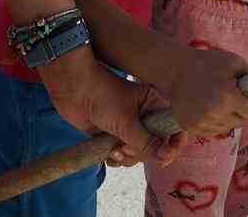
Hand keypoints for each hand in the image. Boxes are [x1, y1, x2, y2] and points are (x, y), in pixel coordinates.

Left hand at [37, 46, 178, 164]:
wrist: (73, 89)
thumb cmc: (104, 96)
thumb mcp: (127, 122)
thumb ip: (147, 143)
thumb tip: (167, 158)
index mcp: (154, 106)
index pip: (174, 128)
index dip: (174, 143)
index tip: (166, 154)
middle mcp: (145, 117)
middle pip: (155, 146)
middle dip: (141, 152)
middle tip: (126, 145)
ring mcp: (129, 127)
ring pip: (138, 154)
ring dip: (127, 157)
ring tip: (115, 148)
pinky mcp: (113, 135)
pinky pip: (122, 155)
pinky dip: (116, 158)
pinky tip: (108, 152)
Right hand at [161, 46, 247, 137]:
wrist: (176, 70)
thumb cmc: (207, 63)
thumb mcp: (234, 62)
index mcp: (228, 97)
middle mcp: (215, 114)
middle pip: (241, 122)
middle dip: (241, 112)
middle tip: (232, 98)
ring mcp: (201, 123)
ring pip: (226, 129)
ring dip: (227, 118)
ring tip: (218, 102)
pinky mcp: (190, 128)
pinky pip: (212, 132)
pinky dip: (214, 123)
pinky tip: (208, 108)